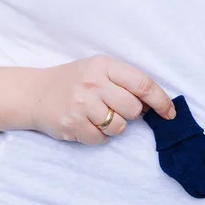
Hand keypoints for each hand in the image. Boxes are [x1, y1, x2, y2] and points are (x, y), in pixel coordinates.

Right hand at [31, 55, 175, 144]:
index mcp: (104, 66)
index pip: (142, 84)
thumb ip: (125, 83)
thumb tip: (155, 105)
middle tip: (114, 108)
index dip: (161, 101)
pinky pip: (100, 139)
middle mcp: (93, 83)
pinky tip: (86, 124)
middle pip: (133, 110)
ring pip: (119, 127)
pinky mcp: (72, 124)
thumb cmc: (75, 82)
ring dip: (113, 127)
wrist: (34, 93)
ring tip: (98, 116)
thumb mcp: (99, 70)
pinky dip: (98, 136)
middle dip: (130, 114)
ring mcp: (81, 104)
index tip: (169, 113)